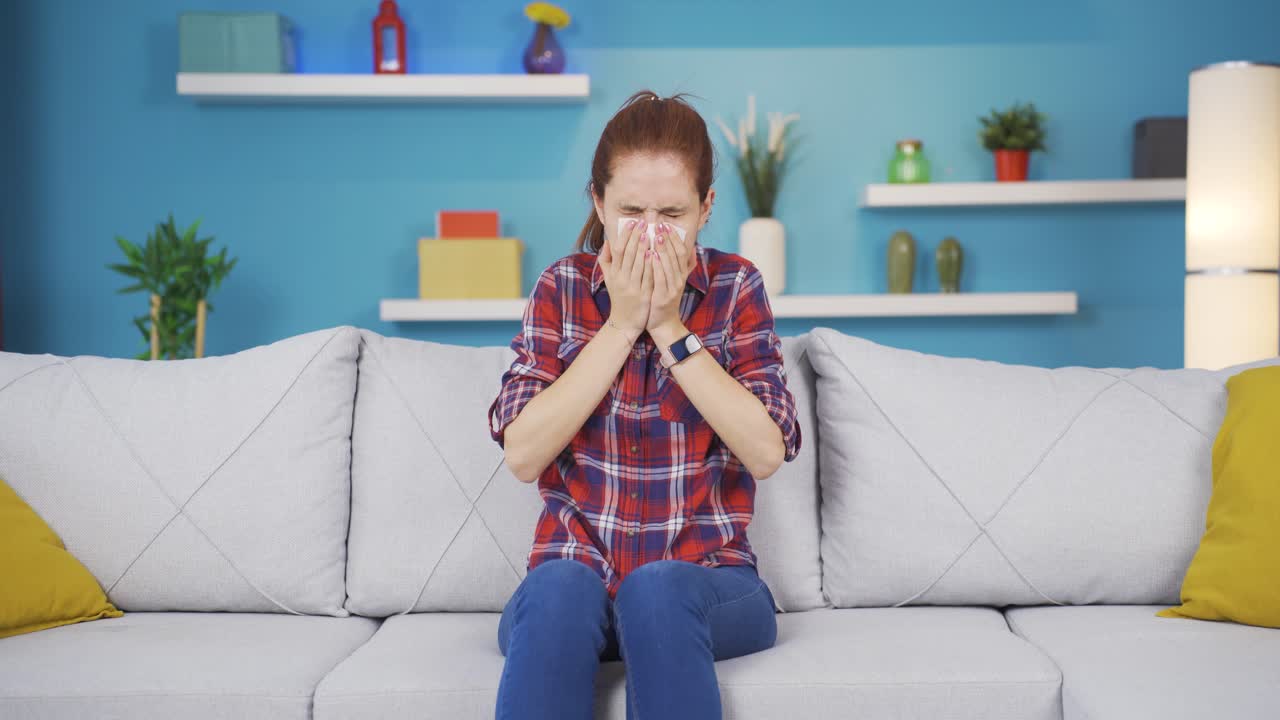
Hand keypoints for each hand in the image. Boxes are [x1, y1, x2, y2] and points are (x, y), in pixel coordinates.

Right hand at [598, 218, 652, 340]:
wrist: (624, 322)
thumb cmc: (618, 297)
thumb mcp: (609, 279)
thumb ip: (606, 260)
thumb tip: (608, 241)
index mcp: (613, 273)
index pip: (618, 250)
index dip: (625, 235)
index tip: (631, 222)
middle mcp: (621, 279)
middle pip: (628, 254)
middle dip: (635, 237)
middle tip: (643, 222)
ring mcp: (631, 287)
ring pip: (637, 264)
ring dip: (643, 248)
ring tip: (649, 233)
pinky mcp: (642, 295)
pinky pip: (646, 277)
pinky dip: (650, 265)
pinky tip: (654, 254)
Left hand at [645, 222, 692, 331]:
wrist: (663, 323)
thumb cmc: (664, 299)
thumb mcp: (675, 281)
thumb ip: (681, 266)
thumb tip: (690, 248)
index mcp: (681, 274)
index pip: (681, 251)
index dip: (675, 238)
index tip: (666, 225)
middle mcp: (680, 279)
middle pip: (676, 255)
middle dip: (668, 239)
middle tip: (659, 225)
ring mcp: (673, 288)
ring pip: (669, 265)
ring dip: (663, 249)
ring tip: (656, 236)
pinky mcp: (664, 296)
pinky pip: (661, 278)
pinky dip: (657, 266)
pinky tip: (651, 255)